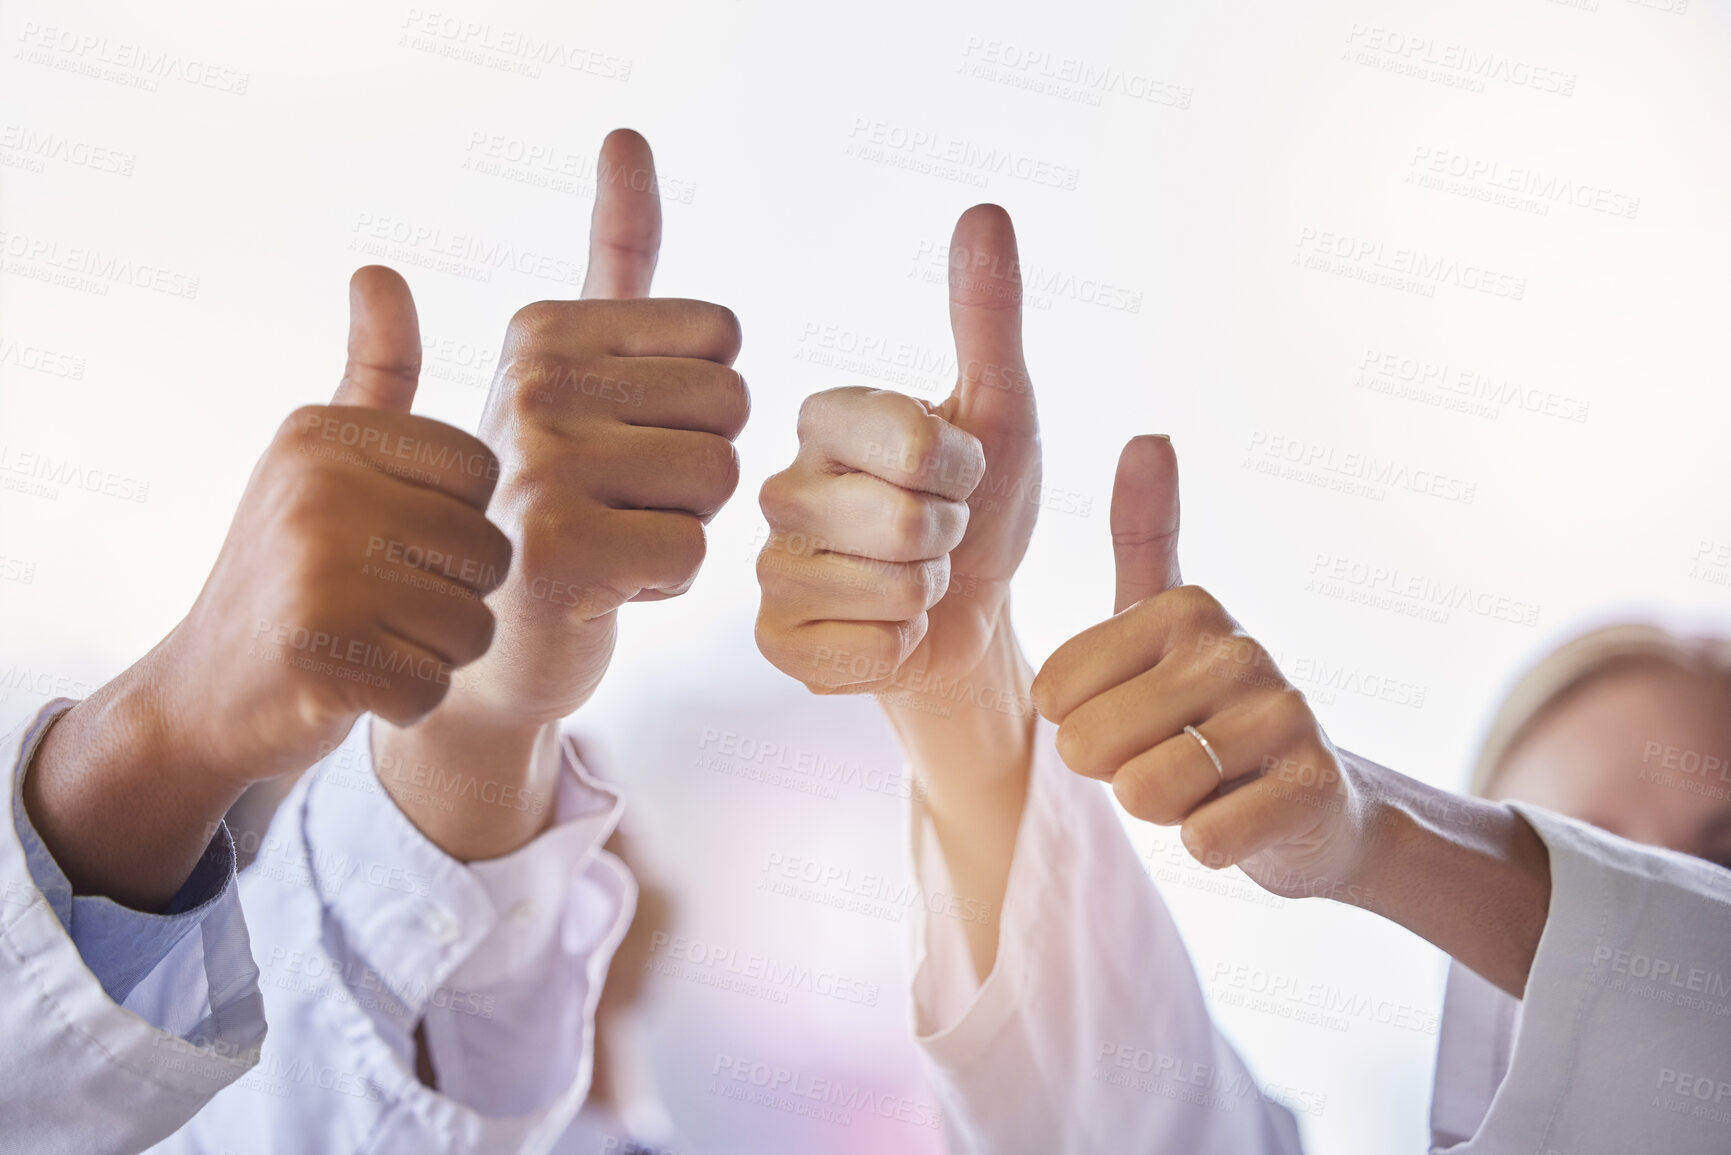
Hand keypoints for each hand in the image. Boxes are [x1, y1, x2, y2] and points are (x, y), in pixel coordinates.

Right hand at [25, 266, 507, 905]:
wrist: (203, 691)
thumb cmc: (291, 568)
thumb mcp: (323, 457)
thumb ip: (374, 372)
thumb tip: (378, 269)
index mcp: (327, 434)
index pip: (484, 476)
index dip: (461, 525)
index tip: (398, 540)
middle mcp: (316, 490)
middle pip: (489, 554)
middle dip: (457, 596)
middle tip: (384, 604)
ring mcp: (311, 571)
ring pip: (472, 626)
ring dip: (437, 654)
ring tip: (372, 640)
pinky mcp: (316, 656)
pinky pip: (433, 686)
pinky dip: (409, 700)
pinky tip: (360, 685)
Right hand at [373, 129, 747, 858]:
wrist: (466, 640)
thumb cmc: (536, 505)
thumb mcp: (568, 368)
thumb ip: (612, 259)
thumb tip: (629, 136)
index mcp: (540, 330)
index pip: (723, 338)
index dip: (696, 403)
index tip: (622, 439)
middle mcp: (530, 382)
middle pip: (731, 405)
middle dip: (697, 468)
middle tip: (617, 501)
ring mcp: (536, 466)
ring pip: (718, 480)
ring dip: (681, 526)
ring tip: (605, 541)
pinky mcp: (555, 555)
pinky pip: (692, 555)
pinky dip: (661, 585)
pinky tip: (598, 590)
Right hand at [755, 204, 1036, 702]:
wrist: (973, 617)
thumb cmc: (985, 507)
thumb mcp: (1003, 410)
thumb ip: (988, 314)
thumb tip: (985, 210)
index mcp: (823, 416)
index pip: (916, 443)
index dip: (964, 470)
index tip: (959, 474)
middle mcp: (780, 483)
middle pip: (907, 524)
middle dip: (953, 540)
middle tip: (940, 537)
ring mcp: (771, 567)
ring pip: (889, 591)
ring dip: (929, 595)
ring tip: (915, 581)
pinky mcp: (777, 640)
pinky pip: (860, 650)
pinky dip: (898, 648)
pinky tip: (887, 630)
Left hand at [1031, 438, 1550, 994]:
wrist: (1316, 806)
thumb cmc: (1211, 715)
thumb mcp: (1165, 623)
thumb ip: (1145, 536)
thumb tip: (1150, 436)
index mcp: (1184, 608)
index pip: (1055, 693)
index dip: (1075, 729)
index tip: (1133, 717)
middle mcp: (1238, 648)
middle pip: (1092, 745)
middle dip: (1116, 774)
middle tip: (1169, 758)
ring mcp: (1284, 715)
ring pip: (1145, 792)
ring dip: (1163, 809)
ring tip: (1206, 784)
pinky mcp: (1313, 785)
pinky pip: (1203, 839)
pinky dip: (1209, 843)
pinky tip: (1242, 817)